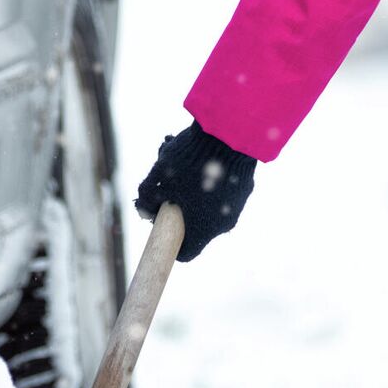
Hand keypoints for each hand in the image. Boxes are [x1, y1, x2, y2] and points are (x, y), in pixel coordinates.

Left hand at [134, 121, 258, 261]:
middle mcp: (224, 224)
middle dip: (176, 207)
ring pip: (206, 205)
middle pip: (193, 225)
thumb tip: (143, 211)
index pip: (185, 253)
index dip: (168, 242)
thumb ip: (146, 199)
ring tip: (177, 159)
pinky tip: (197, 155)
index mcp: (204, 229)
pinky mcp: (244, 188)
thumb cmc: (191, 162)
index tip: (159, 223)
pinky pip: (221, 192)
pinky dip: (208, 180)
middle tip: (165, 183)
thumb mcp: (158, 179)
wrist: (230, 134)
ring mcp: (237, 206)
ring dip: (190, 189)